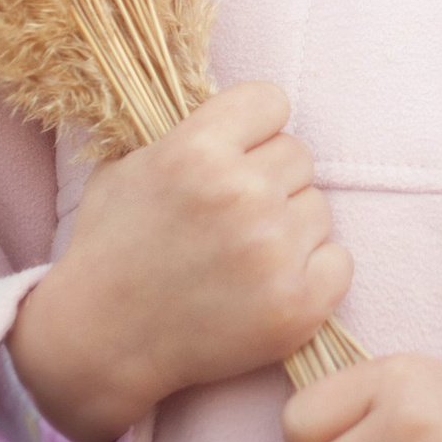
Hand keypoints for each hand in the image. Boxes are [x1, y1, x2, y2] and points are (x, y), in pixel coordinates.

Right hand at [8, 82, 351, 441]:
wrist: (103, 340)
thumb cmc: (111, 249)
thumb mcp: (126, 167)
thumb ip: (185, 134)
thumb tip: (237, 116)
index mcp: (197, 150)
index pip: (271, 101)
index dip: (255, 127)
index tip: (240, 151)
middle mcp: (241, 193)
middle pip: (299, 155)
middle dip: (271, 179)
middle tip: (235, 214)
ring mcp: (273, 251)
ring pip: (319, 208)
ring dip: (290, 226)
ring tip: (245, 254)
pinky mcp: (298, 304)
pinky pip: (339, 261)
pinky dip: (313, 271)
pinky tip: (271, 282)